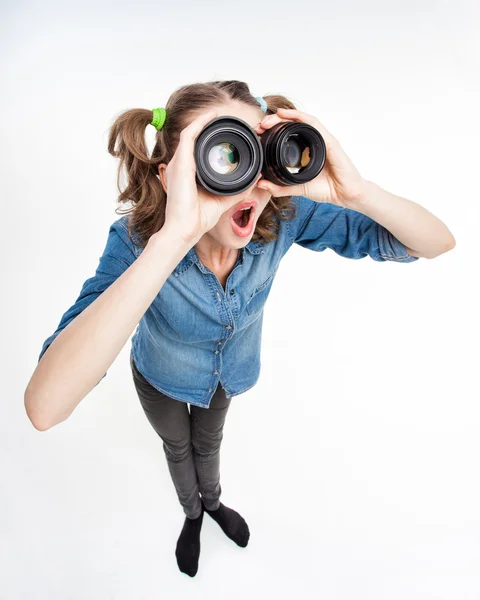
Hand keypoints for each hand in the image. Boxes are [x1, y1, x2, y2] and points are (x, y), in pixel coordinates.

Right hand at [159, 110, 246, 242]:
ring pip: (191, 132)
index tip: (226, 133)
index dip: (210, 139)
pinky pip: (189, 135)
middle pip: (194, 138)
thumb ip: (237, 191)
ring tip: (219, 113)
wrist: (186, 229)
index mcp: (188, 173)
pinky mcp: (181, 162)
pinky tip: (212, 116)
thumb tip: (254, 181)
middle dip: (208, 126)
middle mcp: (181, 165)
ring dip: (205, 120)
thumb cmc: (198, 219)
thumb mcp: (223, 201)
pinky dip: (200, 123)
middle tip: (225, 120)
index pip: (197, 149)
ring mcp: (179, 162)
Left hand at [254, 108, 366, 206]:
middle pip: (294, 124)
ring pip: (303, 121)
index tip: (259, 133)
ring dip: (288, 116)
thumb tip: (261, 184)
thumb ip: (280, 187)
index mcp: (307, 150)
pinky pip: (315, 125)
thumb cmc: (327, 189)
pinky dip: (302, 118)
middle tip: (261, 124)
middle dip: (276, 121)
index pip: (288, 134)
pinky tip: (292, 116)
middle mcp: (315, 142)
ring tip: (274, 116)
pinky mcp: (330, 142)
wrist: (345, 195)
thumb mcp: (298, 189)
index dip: (273, 131)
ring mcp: (323, 140)